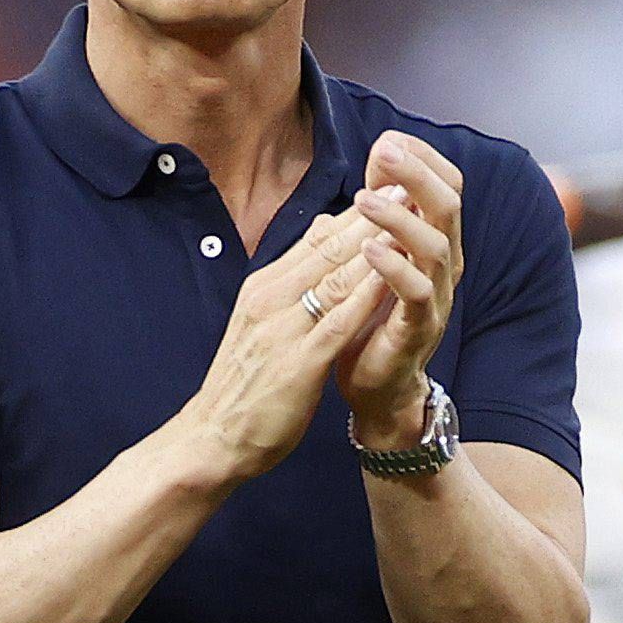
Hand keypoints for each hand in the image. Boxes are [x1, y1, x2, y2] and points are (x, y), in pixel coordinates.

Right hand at [173, 213, 390, 483]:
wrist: (213, 437)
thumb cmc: (244, 383)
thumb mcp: (262, 319)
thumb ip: (293, 277)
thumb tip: (320, 230)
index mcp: (264, 287)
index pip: (315, 240)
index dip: (356, 213)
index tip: (389, 186)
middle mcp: (272, 300)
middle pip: (328, 249)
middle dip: (372, 216)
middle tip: (408, 185)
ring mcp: (284, 329)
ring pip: (336, 278)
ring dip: (375, 247)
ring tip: (408, 219)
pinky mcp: (298, 363)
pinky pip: (339, 322)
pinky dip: (367, 296)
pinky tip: (393, 278)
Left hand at [341, 134, 461, 445]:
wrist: (374, 386)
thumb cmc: (370, 315)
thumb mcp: (370, 254)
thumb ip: (374, 214)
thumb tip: (375, 161)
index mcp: (435, 240)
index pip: (446, 184)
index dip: (422, 158)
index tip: (387, 141)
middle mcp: (445, 264)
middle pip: (449, 205)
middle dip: (418, 173)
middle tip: (385, 151)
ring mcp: (436, 297)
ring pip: (437, 246)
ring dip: (400, 218)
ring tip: (364, 199)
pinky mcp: (419, 329)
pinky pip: (416, 293)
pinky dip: (394, 267)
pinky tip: (368, 249)